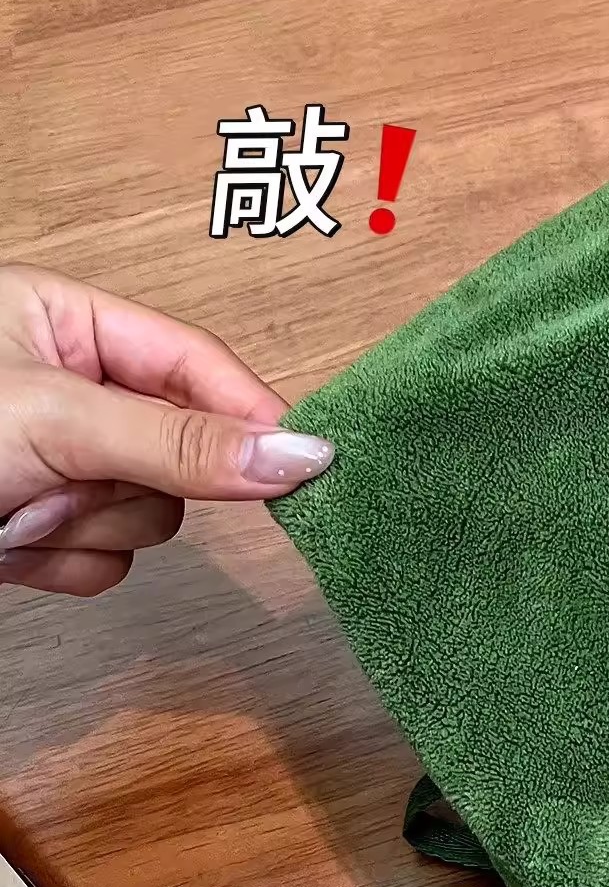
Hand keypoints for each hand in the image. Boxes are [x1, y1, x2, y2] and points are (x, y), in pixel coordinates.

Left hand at [0, 264, 332, 595]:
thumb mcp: (57, 420)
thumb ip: (183, 440)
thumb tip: (300, 455)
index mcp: (66, 323)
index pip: (196, 365)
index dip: (249, 415)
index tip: (302, 465)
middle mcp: (69, 390)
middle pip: (182, 451)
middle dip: (133, 481)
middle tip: (77, 479)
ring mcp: (58, 464)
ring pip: (148, 514)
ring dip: (90, 526)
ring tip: (15, 511)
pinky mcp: (42, 527)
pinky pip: (107, 559)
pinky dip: (65, 563)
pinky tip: (10, 546)